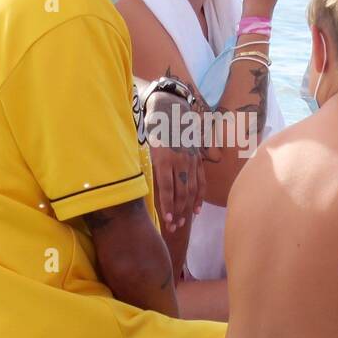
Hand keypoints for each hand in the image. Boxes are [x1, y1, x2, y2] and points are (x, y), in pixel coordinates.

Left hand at [145, 92, 204, 233]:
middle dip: (178, 211)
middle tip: (173, 227)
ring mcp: (192, 160)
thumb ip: (144, 165)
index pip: (168, 187)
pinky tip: (195, 210)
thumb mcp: (144, 144)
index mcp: (164, 157)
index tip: (167, 220)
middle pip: (182, 191)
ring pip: (192, 189)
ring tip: (182, 223)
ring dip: (187, 208)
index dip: (168, 205)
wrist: (171, 109)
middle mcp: (181, 160)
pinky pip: (201, 182)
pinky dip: (199, 197)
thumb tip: (136, 187)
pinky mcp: (198, 160)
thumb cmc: (152, 129)